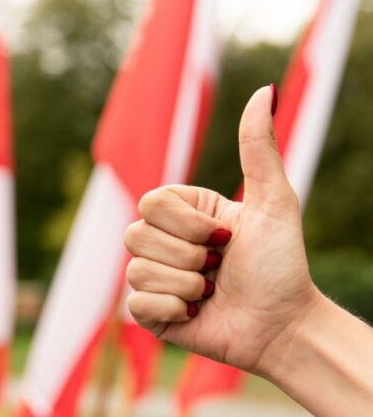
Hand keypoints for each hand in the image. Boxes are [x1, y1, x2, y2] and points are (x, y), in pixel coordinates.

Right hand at [124, 85, 323, 374]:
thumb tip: (266, 90)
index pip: (150, 202)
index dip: (186, 224)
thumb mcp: (273, 201)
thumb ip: (258, 146)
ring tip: (211, 292)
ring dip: (186, 285)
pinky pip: (135, 304)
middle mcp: (163, 242)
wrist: (282, 326)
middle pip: (135, 235)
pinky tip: (196, 314)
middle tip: (219, 267)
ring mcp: (153, 277)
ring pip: (136, 270)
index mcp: (183, 213)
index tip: (225, 237)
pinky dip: (173, 310)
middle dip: (188, 256)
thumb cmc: (282, 264)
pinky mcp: (149, 312)